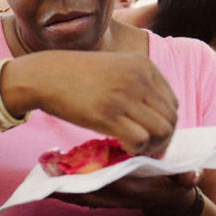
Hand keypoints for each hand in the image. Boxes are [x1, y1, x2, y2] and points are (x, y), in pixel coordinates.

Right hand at [20, 51, 178, 157]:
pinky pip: (140, 140)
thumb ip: (135, 82)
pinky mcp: (107, 114)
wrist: (43, 75)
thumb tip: (150, 112)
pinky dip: (136, 150)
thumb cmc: (73, 74)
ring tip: (135, 150)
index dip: (166, 124)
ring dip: (152, 147)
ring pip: (161, 131)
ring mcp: (124, 96)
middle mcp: (139, 79)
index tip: (151, 136)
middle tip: (146, 150)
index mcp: (144, 65)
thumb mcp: (112, 67)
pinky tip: (123, 148)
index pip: (172, 103)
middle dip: (163, 140)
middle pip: (171, 119)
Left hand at [53, 170, 200, 211]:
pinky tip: (46, 185)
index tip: (71, 172)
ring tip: (42, 173)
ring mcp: (110, 199)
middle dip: (67, 184)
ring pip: (80, 196)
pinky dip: (64, 192)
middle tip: (47, 168)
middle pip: (88, 192)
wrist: (172, 201)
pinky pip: (80, 197)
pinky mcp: (102, 197)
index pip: (111, 185)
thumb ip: (187, 176)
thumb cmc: (175, 184)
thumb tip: (192, 176)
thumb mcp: (184, 180)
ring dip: (60, 188)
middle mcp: (119, 198)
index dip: (92, 180)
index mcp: (135, 191)